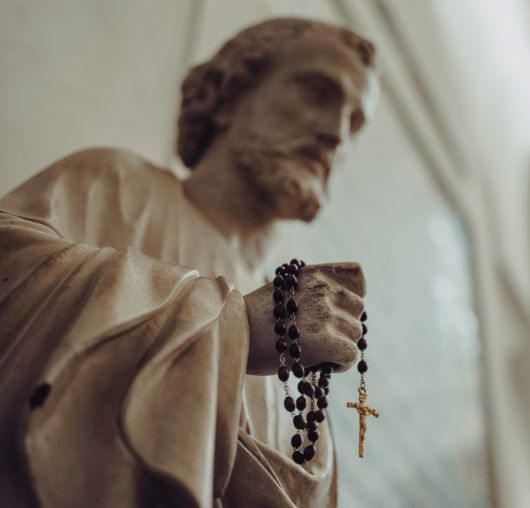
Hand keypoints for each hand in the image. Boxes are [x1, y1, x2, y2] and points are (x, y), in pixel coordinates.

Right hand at [244, 262, 365, 374]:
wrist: (230, 337)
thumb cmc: (253, 320)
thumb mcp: (283, 290)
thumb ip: (312, 292)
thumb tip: (343, 309)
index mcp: (313, 272)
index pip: (357, 276)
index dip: (350, 297)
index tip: (339, 310)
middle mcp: (322, 287)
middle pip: (358, 309)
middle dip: (344, 324)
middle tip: (321, 337)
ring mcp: (324, 312)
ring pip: (356, 333)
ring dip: (341, 345)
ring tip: (316, 351)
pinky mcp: (325, 339)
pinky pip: (351, 354)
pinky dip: (340, 363)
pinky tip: (320, 363)